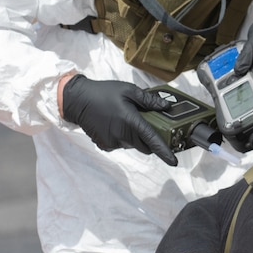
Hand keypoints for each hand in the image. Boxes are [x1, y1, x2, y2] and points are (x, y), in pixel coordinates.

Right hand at [60, 75, 176, 164]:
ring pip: (133, 145)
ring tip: (126, 119)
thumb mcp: (129, 90)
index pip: (152, 140)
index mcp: (130, 121)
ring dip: (136, 137)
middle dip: (150, 139)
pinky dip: (123, 138)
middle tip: (146, 123)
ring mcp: (112, 142)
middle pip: (145, 146)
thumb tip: (167, 107)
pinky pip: (121, 145)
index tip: (174, 161)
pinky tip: (116, 124)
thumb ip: (149, 100)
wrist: (78, 100)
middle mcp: (122, 135)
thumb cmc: (105, 93)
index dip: (164, 152)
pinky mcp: (105, 145)